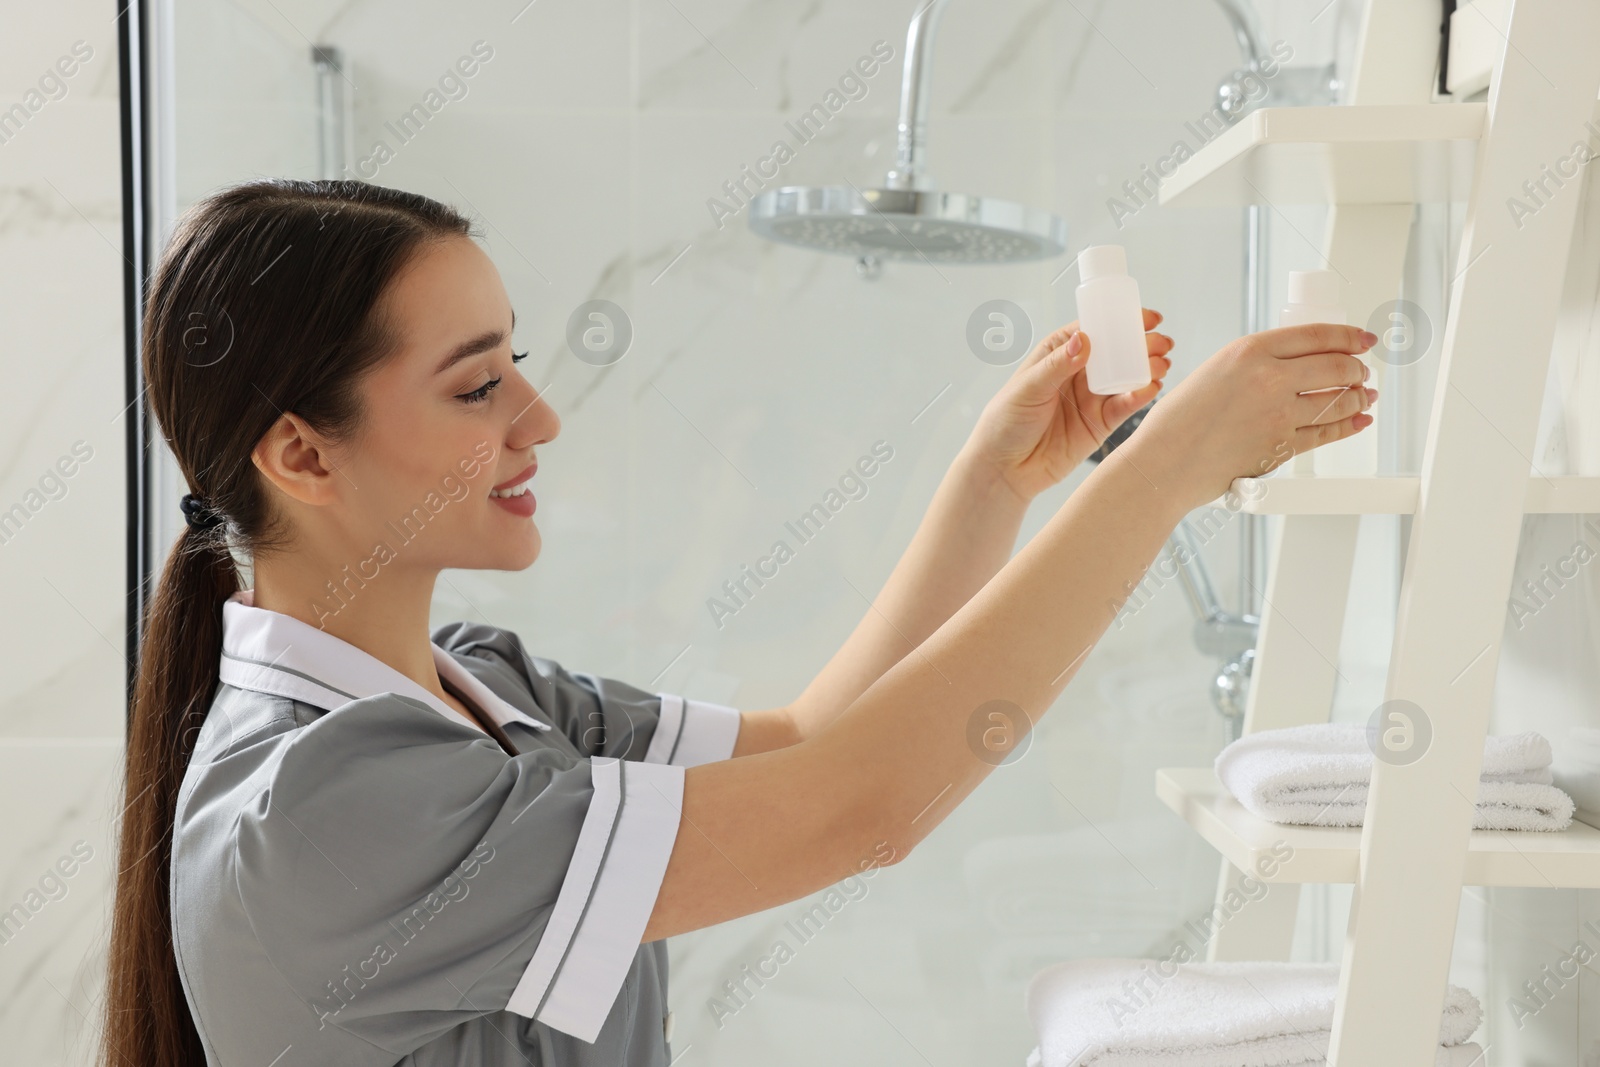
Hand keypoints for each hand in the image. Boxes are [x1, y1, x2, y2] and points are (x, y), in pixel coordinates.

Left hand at [965, 309, 1173, 502]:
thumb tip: (1083, 340)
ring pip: (1126, 377)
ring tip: (1163, 364)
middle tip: (1162, 342)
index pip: (1094, 331)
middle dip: (1142, 344)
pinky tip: (1152, 388)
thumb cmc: (1006, 422)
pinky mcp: (1101, 423)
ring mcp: (1092, 397)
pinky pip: (1124, 406)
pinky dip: (1140, 396)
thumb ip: (1057, 365)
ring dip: (1147, 369)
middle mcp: (1079, 372)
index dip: (1120, 322)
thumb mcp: (1028, 387)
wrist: (1005, 468)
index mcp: (1058, 353)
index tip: (1145, 318)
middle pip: (1117, 352)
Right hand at [1122, 323, 1378, 510]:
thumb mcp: (1214, 372)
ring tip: (1364, 396)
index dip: (1348, 336)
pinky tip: (1358, 420)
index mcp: (1249, 351)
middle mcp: (1269, 378)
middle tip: (1361, 371)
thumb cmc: (1178, 421)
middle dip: (1357, 369)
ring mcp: (1280, 414)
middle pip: (1336, 366)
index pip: (1316, 335)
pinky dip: (1349, 426)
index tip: (1361, 339)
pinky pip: (1327, 432)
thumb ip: (1253, 364)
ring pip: (1338, 400)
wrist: (1166, 462)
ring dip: (1358, 398)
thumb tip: (1293, 365)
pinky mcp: (1283, 445)